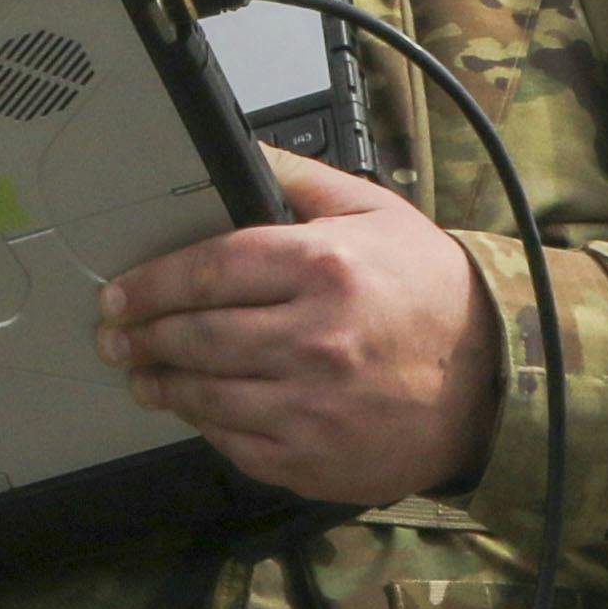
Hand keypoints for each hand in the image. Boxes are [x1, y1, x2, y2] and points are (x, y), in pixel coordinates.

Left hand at [94, 150, 503, 505]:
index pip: (208, 270)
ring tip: (140, 373)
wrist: (493, 378)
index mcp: (324, 268)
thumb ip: (297, 179)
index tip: (119, 293)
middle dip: (142, 336)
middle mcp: (315, 339)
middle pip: (196, 336)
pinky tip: (193, 408)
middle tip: (114, 335)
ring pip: (206, 394)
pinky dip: (204, 425)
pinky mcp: (314, 458)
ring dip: (161, 383)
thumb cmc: (429, 292)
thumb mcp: (374, 213)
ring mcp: (313, 406)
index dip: (150, 284)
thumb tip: (234, 149)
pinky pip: (235, 443)